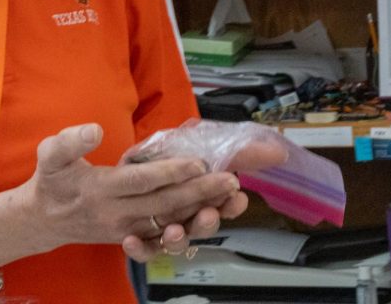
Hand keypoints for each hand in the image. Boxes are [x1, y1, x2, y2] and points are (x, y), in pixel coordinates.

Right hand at [16, 124, 242, 254]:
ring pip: (169, 224)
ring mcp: (126, 229)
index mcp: (99, 190)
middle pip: (164, 205)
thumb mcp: (49, 154)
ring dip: (202, 214)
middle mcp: (116, 214)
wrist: (43, 220)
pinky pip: (164, 238)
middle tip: (230, 181)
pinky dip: (189, 232)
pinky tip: (211, 219)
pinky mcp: (133, 237)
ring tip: (229, 201)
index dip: (171, 173)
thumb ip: (69, 141)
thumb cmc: (51, 181)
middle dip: (200, 193)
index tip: (198, 163)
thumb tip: (93, 130)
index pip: (141, 182)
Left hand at [120, 136, 287, 261]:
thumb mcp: (191, 142)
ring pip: (175, 241)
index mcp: (198, 193)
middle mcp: (183, 213)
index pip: (221, 204)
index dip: (230, 204)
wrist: (112, 177)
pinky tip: (131, 240)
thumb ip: (234, 150)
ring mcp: (160, 226)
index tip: (237, 197)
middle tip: (210, 213)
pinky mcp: (137, 237)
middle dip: (209, 219)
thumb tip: (278, 150)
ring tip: (174, 230)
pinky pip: (141, 249)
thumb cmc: (157, 157)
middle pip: (200, 223)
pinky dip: (139, 249)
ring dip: (178, 238)